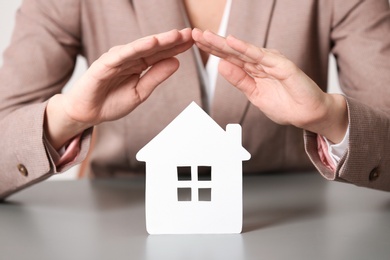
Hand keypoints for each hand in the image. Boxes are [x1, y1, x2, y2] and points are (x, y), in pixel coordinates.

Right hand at [45, 28, 192, 148]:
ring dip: (159, 40)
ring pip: (142, 47)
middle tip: (191, 33)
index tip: (193, 42)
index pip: (161, 54)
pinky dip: (138, 47)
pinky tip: (152, 42)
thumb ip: (156, 77)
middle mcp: (130, 58)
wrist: (88, 113)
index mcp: (139, 65)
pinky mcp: (105, 63)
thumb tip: (176, 62)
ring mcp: (118, 58)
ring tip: (176, 35)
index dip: (177, 48)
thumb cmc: (111, 102)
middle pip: (154, 47)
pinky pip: (124, 54)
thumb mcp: (140, 92)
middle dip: (173, 40)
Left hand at [192, 28, 347, 142]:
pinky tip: (232, 41)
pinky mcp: (282, 65)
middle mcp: (260, 62)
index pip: (229, 57)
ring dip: (224, 42)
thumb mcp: (255, 94)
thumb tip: (221, 66)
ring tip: (206, 35)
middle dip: (213, 42)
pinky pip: (260, 56)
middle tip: (194, 34)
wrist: (308, 115)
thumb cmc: (286, 105)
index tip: (196, 43)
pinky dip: (245, 48)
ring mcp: (271, 62)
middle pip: (233, 51)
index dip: (213, 50)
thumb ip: (240, 80)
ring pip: (243, 50)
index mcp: (253, 70)